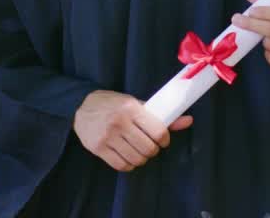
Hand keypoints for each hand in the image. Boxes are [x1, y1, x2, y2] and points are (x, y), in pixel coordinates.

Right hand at [73, 90, 191, 171]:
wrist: (81, 106)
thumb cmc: (113, 104)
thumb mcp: (136, 104)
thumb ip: (161, 115)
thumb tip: (189, 121)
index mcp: (131, 108)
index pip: (158, 132)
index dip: (165, 140)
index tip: (162, 140)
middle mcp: (119, 122)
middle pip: (148, 149)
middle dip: (153, 150)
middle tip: (149, 145)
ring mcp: (107, 137)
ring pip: (136, 159)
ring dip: (141, 158)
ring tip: (138, 150)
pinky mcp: (98, 148)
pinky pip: (122, 166)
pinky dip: (129, 164)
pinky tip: (128, 156)